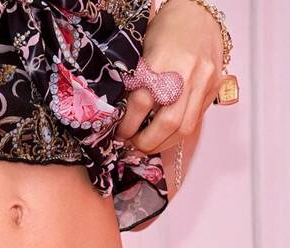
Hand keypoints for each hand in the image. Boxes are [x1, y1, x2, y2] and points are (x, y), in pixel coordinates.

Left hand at [116, 0, 224, 153]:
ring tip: (150, 145)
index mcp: (160, 62)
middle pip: (166, 122)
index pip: (141, 104)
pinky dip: (179, 133)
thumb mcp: (142, 53)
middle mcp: (184, 73)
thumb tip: (124, 119)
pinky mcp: (213, 86)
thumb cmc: (165, 32)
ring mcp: (202, 81)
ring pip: (185, 127)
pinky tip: (167, 135)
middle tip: (134, 145)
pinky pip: (196, 119)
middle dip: (147, 142)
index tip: (121, 135)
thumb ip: (136, 85)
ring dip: (164, 143)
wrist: (196, 15)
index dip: (128, 126)